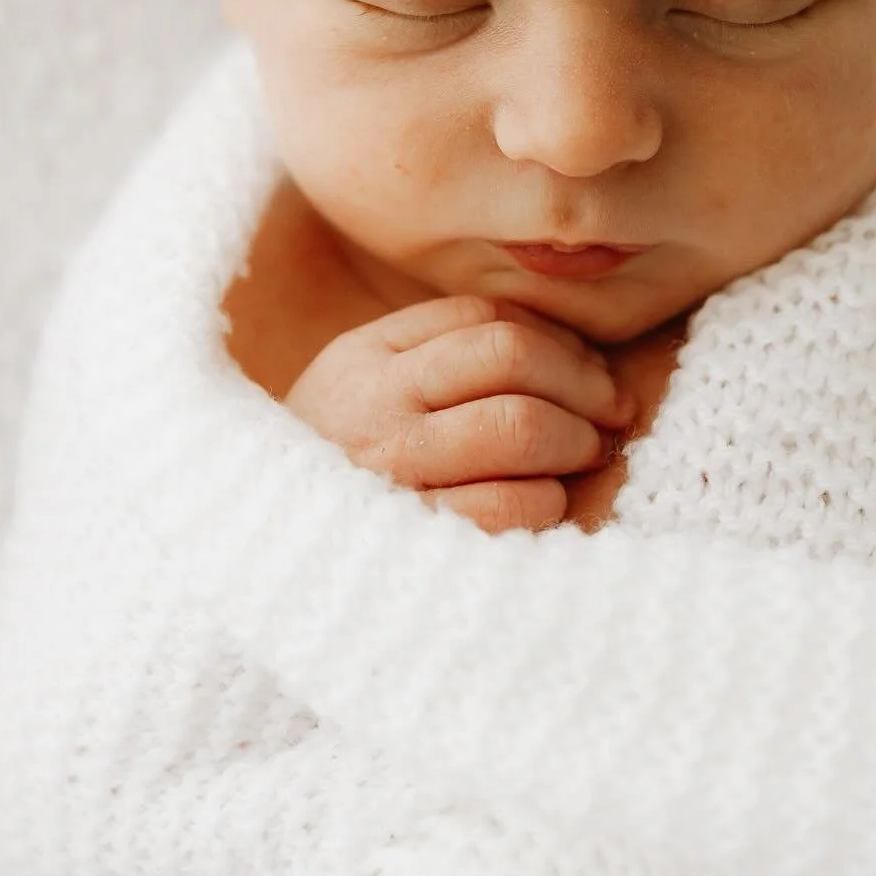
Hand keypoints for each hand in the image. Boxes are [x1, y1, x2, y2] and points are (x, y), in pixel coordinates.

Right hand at [284, 294, 637, 532]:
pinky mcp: (412, 540)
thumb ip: (440, 355)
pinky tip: (546, 502)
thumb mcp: (364, 393)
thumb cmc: (336, 469)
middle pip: (509, 357)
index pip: (485, 317)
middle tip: (614, 411)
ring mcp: (392, 472)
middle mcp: (376, 403)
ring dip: (574, 438)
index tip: (593, 369)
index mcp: (367, 355)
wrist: (261, 558)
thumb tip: (566, 350)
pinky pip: (504, 507)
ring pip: (517, 425)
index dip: (558, 339)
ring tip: (587, 454)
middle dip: (582, 383)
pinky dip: (544, 500)